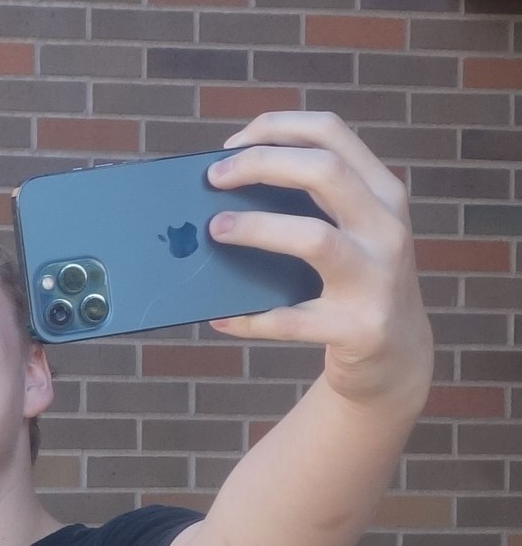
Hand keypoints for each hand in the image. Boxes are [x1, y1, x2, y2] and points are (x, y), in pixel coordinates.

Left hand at [205, 111, 431, 410]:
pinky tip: (220, 318)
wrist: (398, 354)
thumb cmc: (353, 281)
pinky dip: (249, 319)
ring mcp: (377, 278)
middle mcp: (386, 227)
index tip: (231, 144)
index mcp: (381, 193)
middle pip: (324, 171)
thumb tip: (225, 187)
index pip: (331, 133)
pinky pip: (290, 320)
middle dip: (260, 165)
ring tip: (215, 230)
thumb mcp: (350, 231)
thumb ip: (309, 203)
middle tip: (212, 179)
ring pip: (314, 239)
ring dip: (257, 229)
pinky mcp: (359, 327)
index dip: (276, 128)